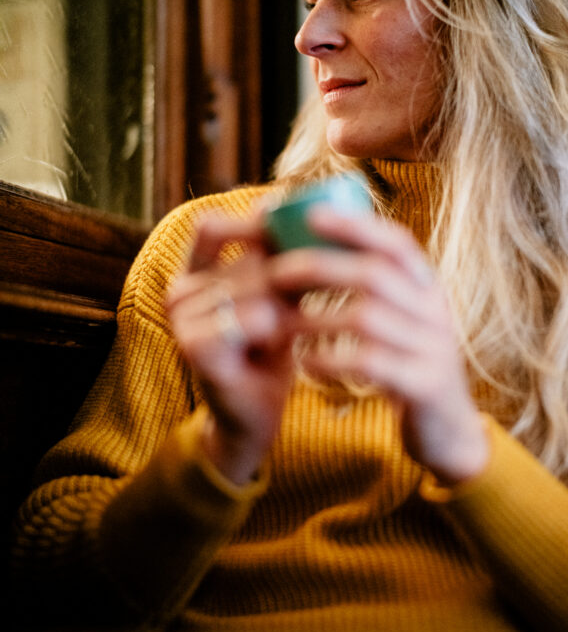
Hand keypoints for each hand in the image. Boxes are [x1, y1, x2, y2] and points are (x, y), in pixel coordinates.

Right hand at [165, 206, 298, 484]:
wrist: (252, 417)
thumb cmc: (267, 354)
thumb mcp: (278, 300)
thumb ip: (285, 261)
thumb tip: (325, 214)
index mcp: (192, 276)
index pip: (210, 228)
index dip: (250, 221)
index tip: (294, 223)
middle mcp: (178, 292)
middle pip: (248, 259)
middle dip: (293, 273)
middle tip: (319, 291)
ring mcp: (182, 319)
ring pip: (256, 286)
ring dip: (288, 305)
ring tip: (295, 326)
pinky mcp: (195, 347)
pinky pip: (253, 316)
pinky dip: (277, 326)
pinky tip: (281, 344)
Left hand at [268, 206, 488, 483]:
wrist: (449, 431)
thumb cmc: (408, 365)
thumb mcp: (403, 319)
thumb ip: (374, 286)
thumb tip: (320, 240)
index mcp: (428, 288)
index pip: (396, 243)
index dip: (355, 225)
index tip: (310, 214)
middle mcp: (436, 311)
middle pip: (375, 275)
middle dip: (320, 267)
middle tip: (275, 272)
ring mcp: (434, 348)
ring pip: (367, 318)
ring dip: (316, 317)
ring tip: (281, 322)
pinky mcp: (424, 386)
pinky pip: (370, 364)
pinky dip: (331, 360)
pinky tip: (305, 363)